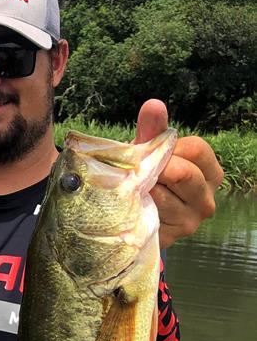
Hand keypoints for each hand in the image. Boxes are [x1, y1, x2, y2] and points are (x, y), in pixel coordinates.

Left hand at [134, 100, 223, 247]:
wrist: (134, 216)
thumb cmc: (147, 177)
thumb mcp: (151, 152)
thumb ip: (154, 129)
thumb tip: (153, 104)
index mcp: (211, 172)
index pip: (196, 148)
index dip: (169, 147)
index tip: (152, 153)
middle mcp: (207, 199)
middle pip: (183, 172)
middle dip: (155, 168)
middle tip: (139, 172)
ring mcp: (191, 220)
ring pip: (161, 194)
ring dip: (140, 188)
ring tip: (132, 188)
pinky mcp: (170, 236)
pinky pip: (147, 213)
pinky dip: (134, 205)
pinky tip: (129, 204)